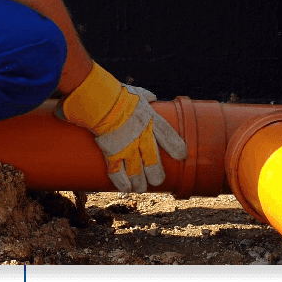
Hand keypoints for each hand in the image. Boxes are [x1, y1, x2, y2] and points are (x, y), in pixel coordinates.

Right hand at [56, 63, 187, 192]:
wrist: (99, 100)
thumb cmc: (117, 94)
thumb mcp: (136, 92)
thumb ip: (145, 96)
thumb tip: (151, 97)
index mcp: (151, 120)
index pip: (169, 137)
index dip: (176, 147)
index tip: (181, 156)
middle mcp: (142, 137)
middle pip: (153, 162)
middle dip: (156, 174)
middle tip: (157, 180)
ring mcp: (127, 147)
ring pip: (137, 171)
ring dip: (139, 183)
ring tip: (141, 188)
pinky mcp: (111, 152)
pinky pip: (117, 172)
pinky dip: (121, 182)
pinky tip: (125, 189)